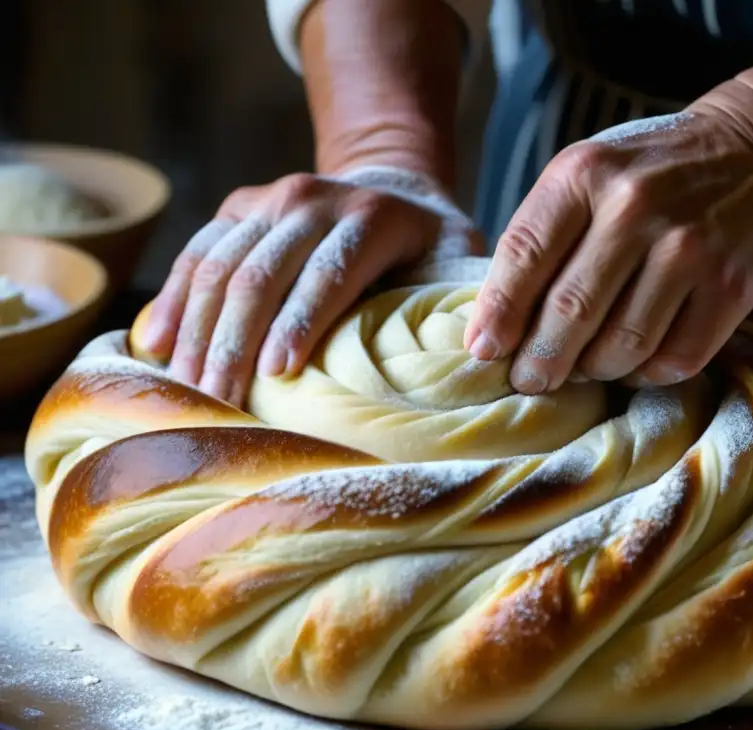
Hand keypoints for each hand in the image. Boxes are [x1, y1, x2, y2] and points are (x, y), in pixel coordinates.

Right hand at [139, 166, 479, 405]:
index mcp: (372, 217)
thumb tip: (478, 355)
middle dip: (236, 343)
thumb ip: (463, 298)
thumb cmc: (431, 245)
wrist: (391, 185)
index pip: (328, 275)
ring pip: (220, 265)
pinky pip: (197, 252)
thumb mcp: (460, 260)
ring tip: (189, 391)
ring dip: (200, 331)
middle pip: (261, 274)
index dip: (300, 324)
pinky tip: (159, 346)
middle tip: (219, 404)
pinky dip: (177, 300)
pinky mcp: (239, 206)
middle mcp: (313, 198)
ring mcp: (270, 197)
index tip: (276, 377)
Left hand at [463, 82, 752, 392]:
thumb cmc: (657, 173)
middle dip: (540, 362)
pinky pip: (673, 359)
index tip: (484, 352)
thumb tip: (496, 327)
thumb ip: (544, 236)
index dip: (498, 315)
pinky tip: (637, 362)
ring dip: (595, 370)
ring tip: (586, 367)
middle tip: (530, 381)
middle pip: (568, 313)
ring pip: (620, 347)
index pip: (522, 256)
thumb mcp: (591, 173)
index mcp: (585, 173)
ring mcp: (688, 249)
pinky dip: (646, 373)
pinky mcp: (731, 287)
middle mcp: (635, 207)